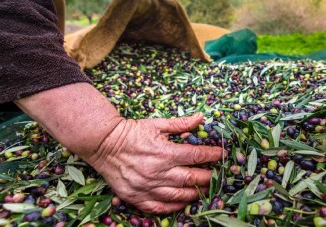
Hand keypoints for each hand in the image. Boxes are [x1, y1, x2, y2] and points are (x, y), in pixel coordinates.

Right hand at [85, 113, 223, 213]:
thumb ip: (181, 123)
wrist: (103, 144)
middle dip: (208, 177)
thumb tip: (202, 117)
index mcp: (164, 153)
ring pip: (179, 195)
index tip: (221, 154)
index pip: (196, 156)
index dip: (212, 155)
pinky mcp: (136, 196)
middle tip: (217, 175)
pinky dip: (174, 206)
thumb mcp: (157, 124)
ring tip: (205, 189)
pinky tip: (183, 202)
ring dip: (195, 193)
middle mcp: (158, 172)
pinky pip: (159, 207)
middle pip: (191, 178)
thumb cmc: (132, 132)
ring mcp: (147, 187)